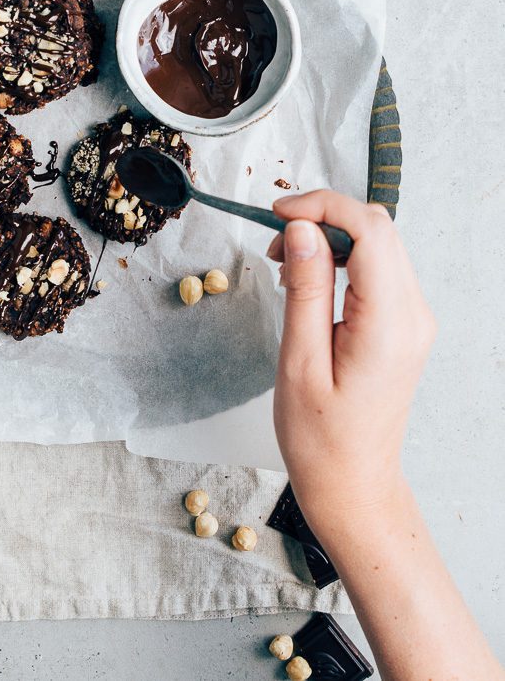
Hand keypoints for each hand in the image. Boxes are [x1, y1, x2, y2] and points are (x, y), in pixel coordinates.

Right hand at [269, 190, 435, 535]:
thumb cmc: (321, 438)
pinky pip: (379, 268)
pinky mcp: (404, 324)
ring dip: (331, 236)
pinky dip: (343, 257)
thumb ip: (305, 288)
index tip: (278, 212)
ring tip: (285, 262)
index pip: (370, 229)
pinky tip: (309, 278)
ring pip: (379, 243)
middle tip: (276, 240)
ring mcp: (414, 318)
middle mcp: (413, 314)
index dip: (323, 205)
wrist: (354, 485)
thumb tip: (303, 229)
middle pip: (379, 228)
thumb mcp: (299, 361)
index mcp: (390, 323)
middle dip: (324, 217)